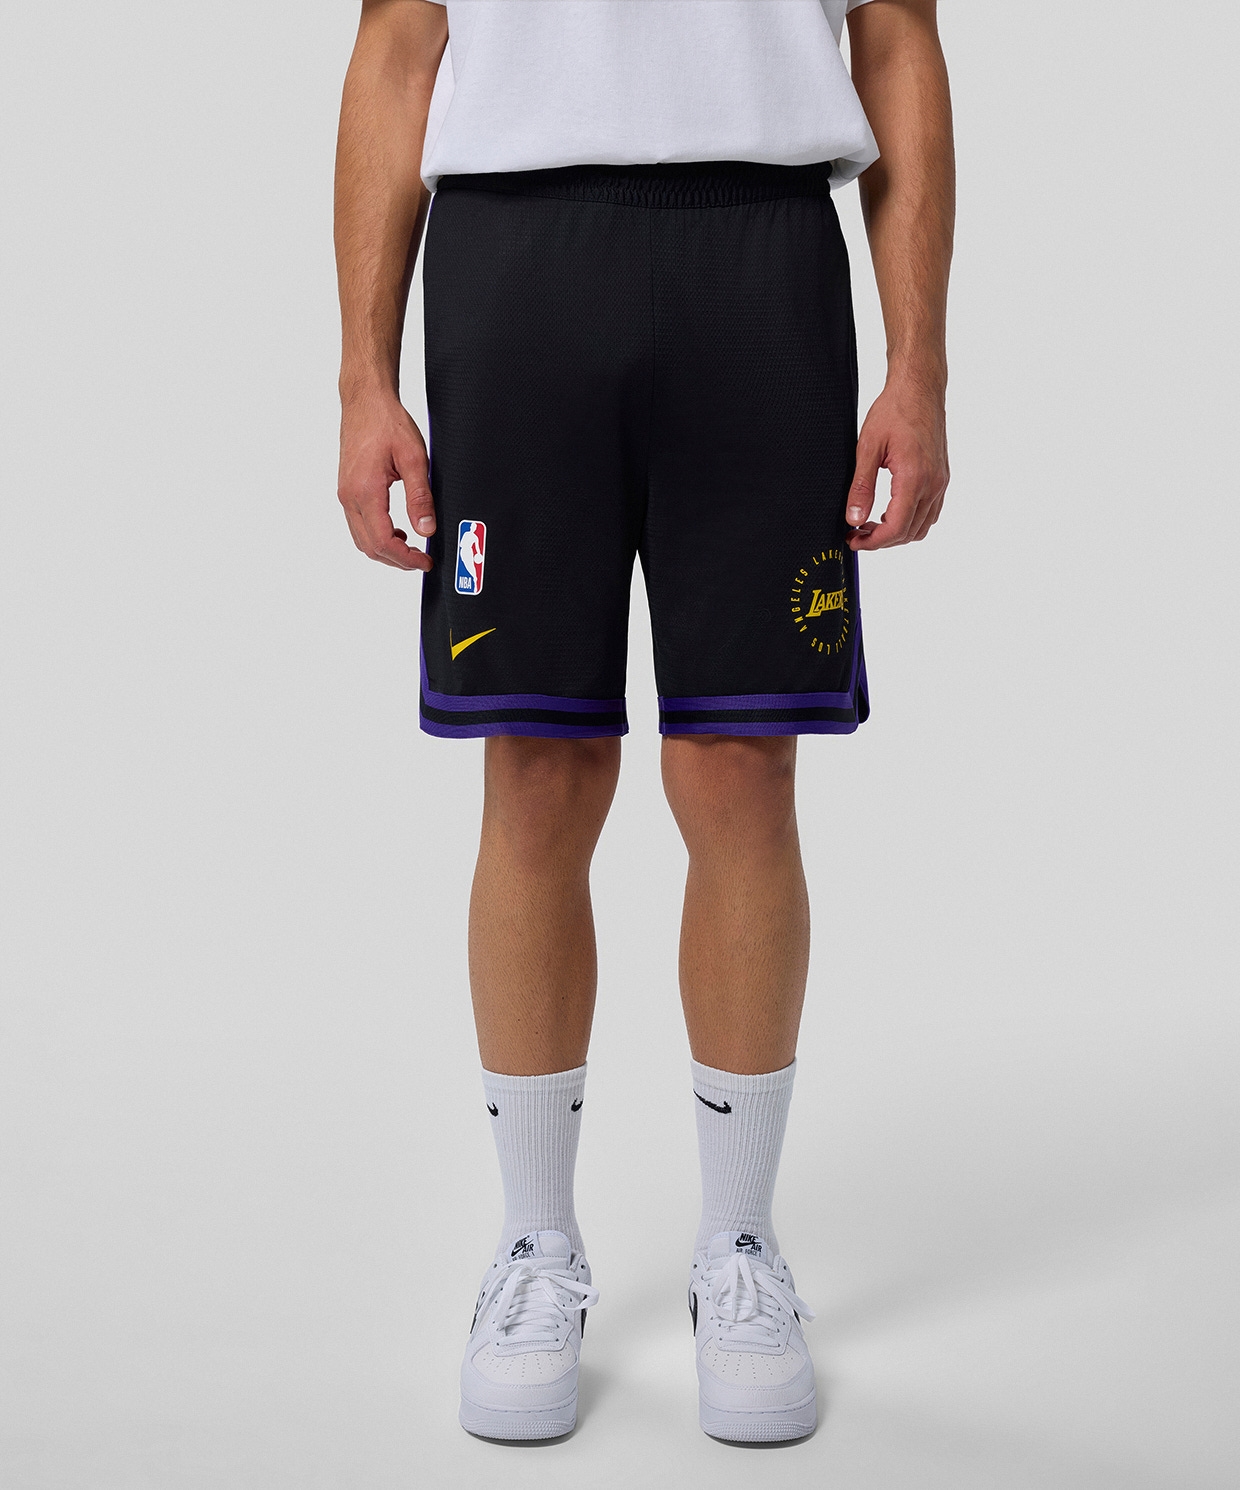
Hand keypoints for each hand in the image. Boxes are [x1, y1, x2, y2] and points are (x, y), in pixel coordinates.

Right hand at [337, 393, 435, 570]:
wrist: (365, 401)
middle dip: (396, 560)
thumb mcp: (414, 458)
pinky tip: (397, 531)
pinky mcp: (347, 490)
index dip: (405, 558)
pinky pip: (359, 525)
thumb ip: (420, 497)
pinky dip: (377, 537)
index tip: (425, 562)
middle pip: (369, 547)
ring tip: (411, 548)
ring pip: (362, 539)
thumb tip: (426, 529)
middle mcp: (349, 496)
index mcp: (365, 491)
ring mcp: (345, 494)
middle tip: (421, 560)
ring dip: (386, 550)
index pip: (383, 541)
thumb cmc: (387, 422)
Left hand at [846, 376, 948, 550]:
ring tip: (871, 524)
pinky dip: (911, 521)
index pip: (896, 527)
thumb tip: (854, 518)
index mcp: (914, 478)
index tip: (854, 540)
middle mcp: (933, 484)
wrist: (919, 389)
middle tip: (857, 534)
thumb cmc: (895, 410)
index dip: (873, 542)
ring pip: (922, 526)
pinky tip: (890, 511)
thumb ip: (861, 487)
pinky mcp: (942, 477)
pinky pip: (930, 512)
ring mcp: (940, 482)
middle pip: (909, 532)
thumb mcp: (868, 448)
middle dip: (881, 540)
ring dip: (897, 532)